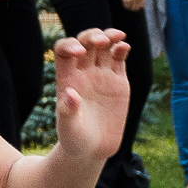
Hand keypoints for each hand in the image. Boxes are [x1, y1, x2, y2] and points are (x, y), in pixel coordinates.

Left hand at [50, 29, 130, 163]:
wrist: (93, 151)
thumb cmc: (74, 140)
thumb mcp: (68, 128)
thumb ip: (67, 111)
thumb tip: (70, 93)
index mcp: (66, 78)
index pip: (63, 50)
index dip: (70, 45)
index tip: (79, 53)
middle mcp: (83, 73)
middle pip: (84, 42)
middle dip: (91, 36)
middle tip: (101, 42)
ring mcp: (101, 75)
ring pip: (103, 46)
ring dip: (108, 36)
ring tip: (118, 36)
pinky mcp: (118, 82)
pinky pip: (119, 58)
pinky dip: (122, 49)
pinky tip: (124, 47)